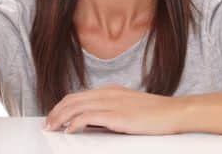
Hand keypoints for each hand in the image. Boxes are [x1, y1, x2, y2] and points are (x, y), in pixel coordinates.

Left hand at [43, 83, 185, 134]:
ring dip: (61, 118)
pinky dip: (75, 123)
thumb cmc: (156, 112)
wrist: (174, 111)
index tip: (54, 117)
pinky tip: (69, 131)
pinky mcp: (117, 116)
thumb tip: (94, 120)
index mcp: (111, 90)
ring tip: (52, 128)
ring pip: (77, 107)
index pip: (78, 95)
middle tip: (47, 124)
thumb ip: (112, 109)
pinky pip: (88, 117)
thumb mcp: (130, 106)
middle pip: (73, 99)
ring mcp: (112, 103)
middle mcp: (108, 93)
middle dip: (56, 112)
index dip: (62, 106)